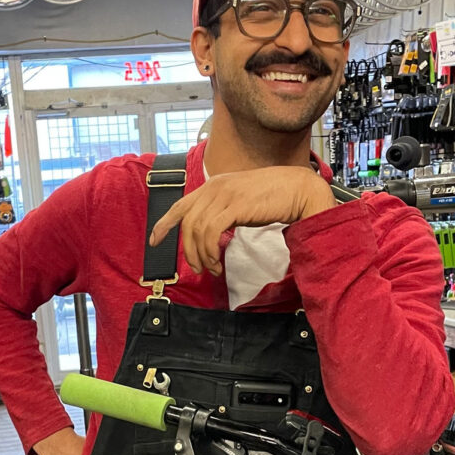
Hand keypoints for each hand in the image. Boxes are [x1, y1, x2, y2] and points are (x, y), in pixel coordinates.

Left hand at [149, 166, 337, 274]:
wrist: (299, 189)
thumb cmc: (275, 197)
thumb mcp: (241, 201)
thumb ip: (224, 210)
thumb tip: (212, 232)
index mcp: (214, 185)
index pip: (180, 205)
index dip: (164, 224)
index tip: (155, 240)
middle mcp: (215, 187)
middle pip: (186, 222)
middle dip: (188, 250)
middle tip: (198, 268)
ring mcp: (224, 195)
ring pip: (197, 230)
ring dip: (202, 255)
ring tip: (213, 268)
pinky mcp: (235, 206)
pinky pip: (210, 233)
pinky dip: (210, 251)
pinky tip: (218, 262)